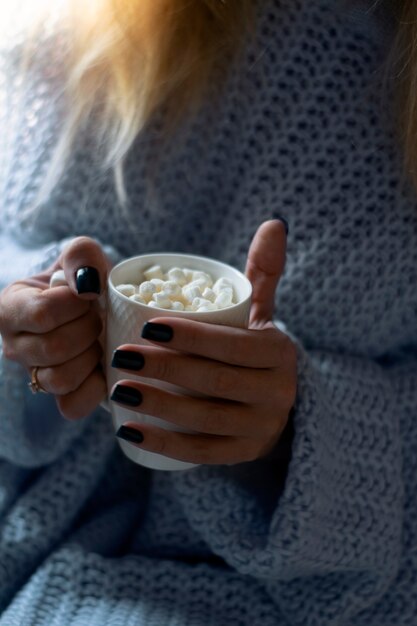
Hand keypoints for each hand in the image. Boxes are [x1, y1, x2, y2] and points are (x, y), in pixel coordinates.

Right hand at [0, 237, 109, 418]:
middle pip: (54, 349)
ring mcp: (34, 376)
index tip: (88, 295)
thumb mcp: (82, 257)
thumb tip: (87, 286)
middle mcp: (13, 347)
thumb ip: (82, 256)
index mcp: (8, 308)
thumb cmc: (84, 281)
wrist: (97, 306)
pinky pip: (73, 406)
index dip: (76, 304)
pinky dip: (95, 387)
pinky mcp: (58, 399)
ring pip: (61, 380)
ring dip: (91, 356)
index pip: (42, 313)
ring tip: (97, 339)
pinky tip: (102, 365)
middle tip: (97, 317)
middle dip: (88, 329)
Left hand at [111, 220, 296, 464]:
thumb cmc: (254, 350)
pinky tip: (128, 429)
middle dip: (165, 369)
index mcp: (280, 353)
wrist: (274, 402)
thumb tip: (275, 222)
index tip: (146, 326)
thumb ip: (263, 272)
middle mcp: (279, 394)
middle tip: (121, 357)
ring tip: (118, 389)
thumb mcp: (262, 314)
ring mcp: (262, 429)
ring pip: (206, 419)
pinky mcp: (243, 454)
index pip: (232, 344)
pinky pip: (203, 453)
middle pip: (215, 382)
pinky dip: (164, 444)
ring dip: (158, 406)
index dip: (190, 336)